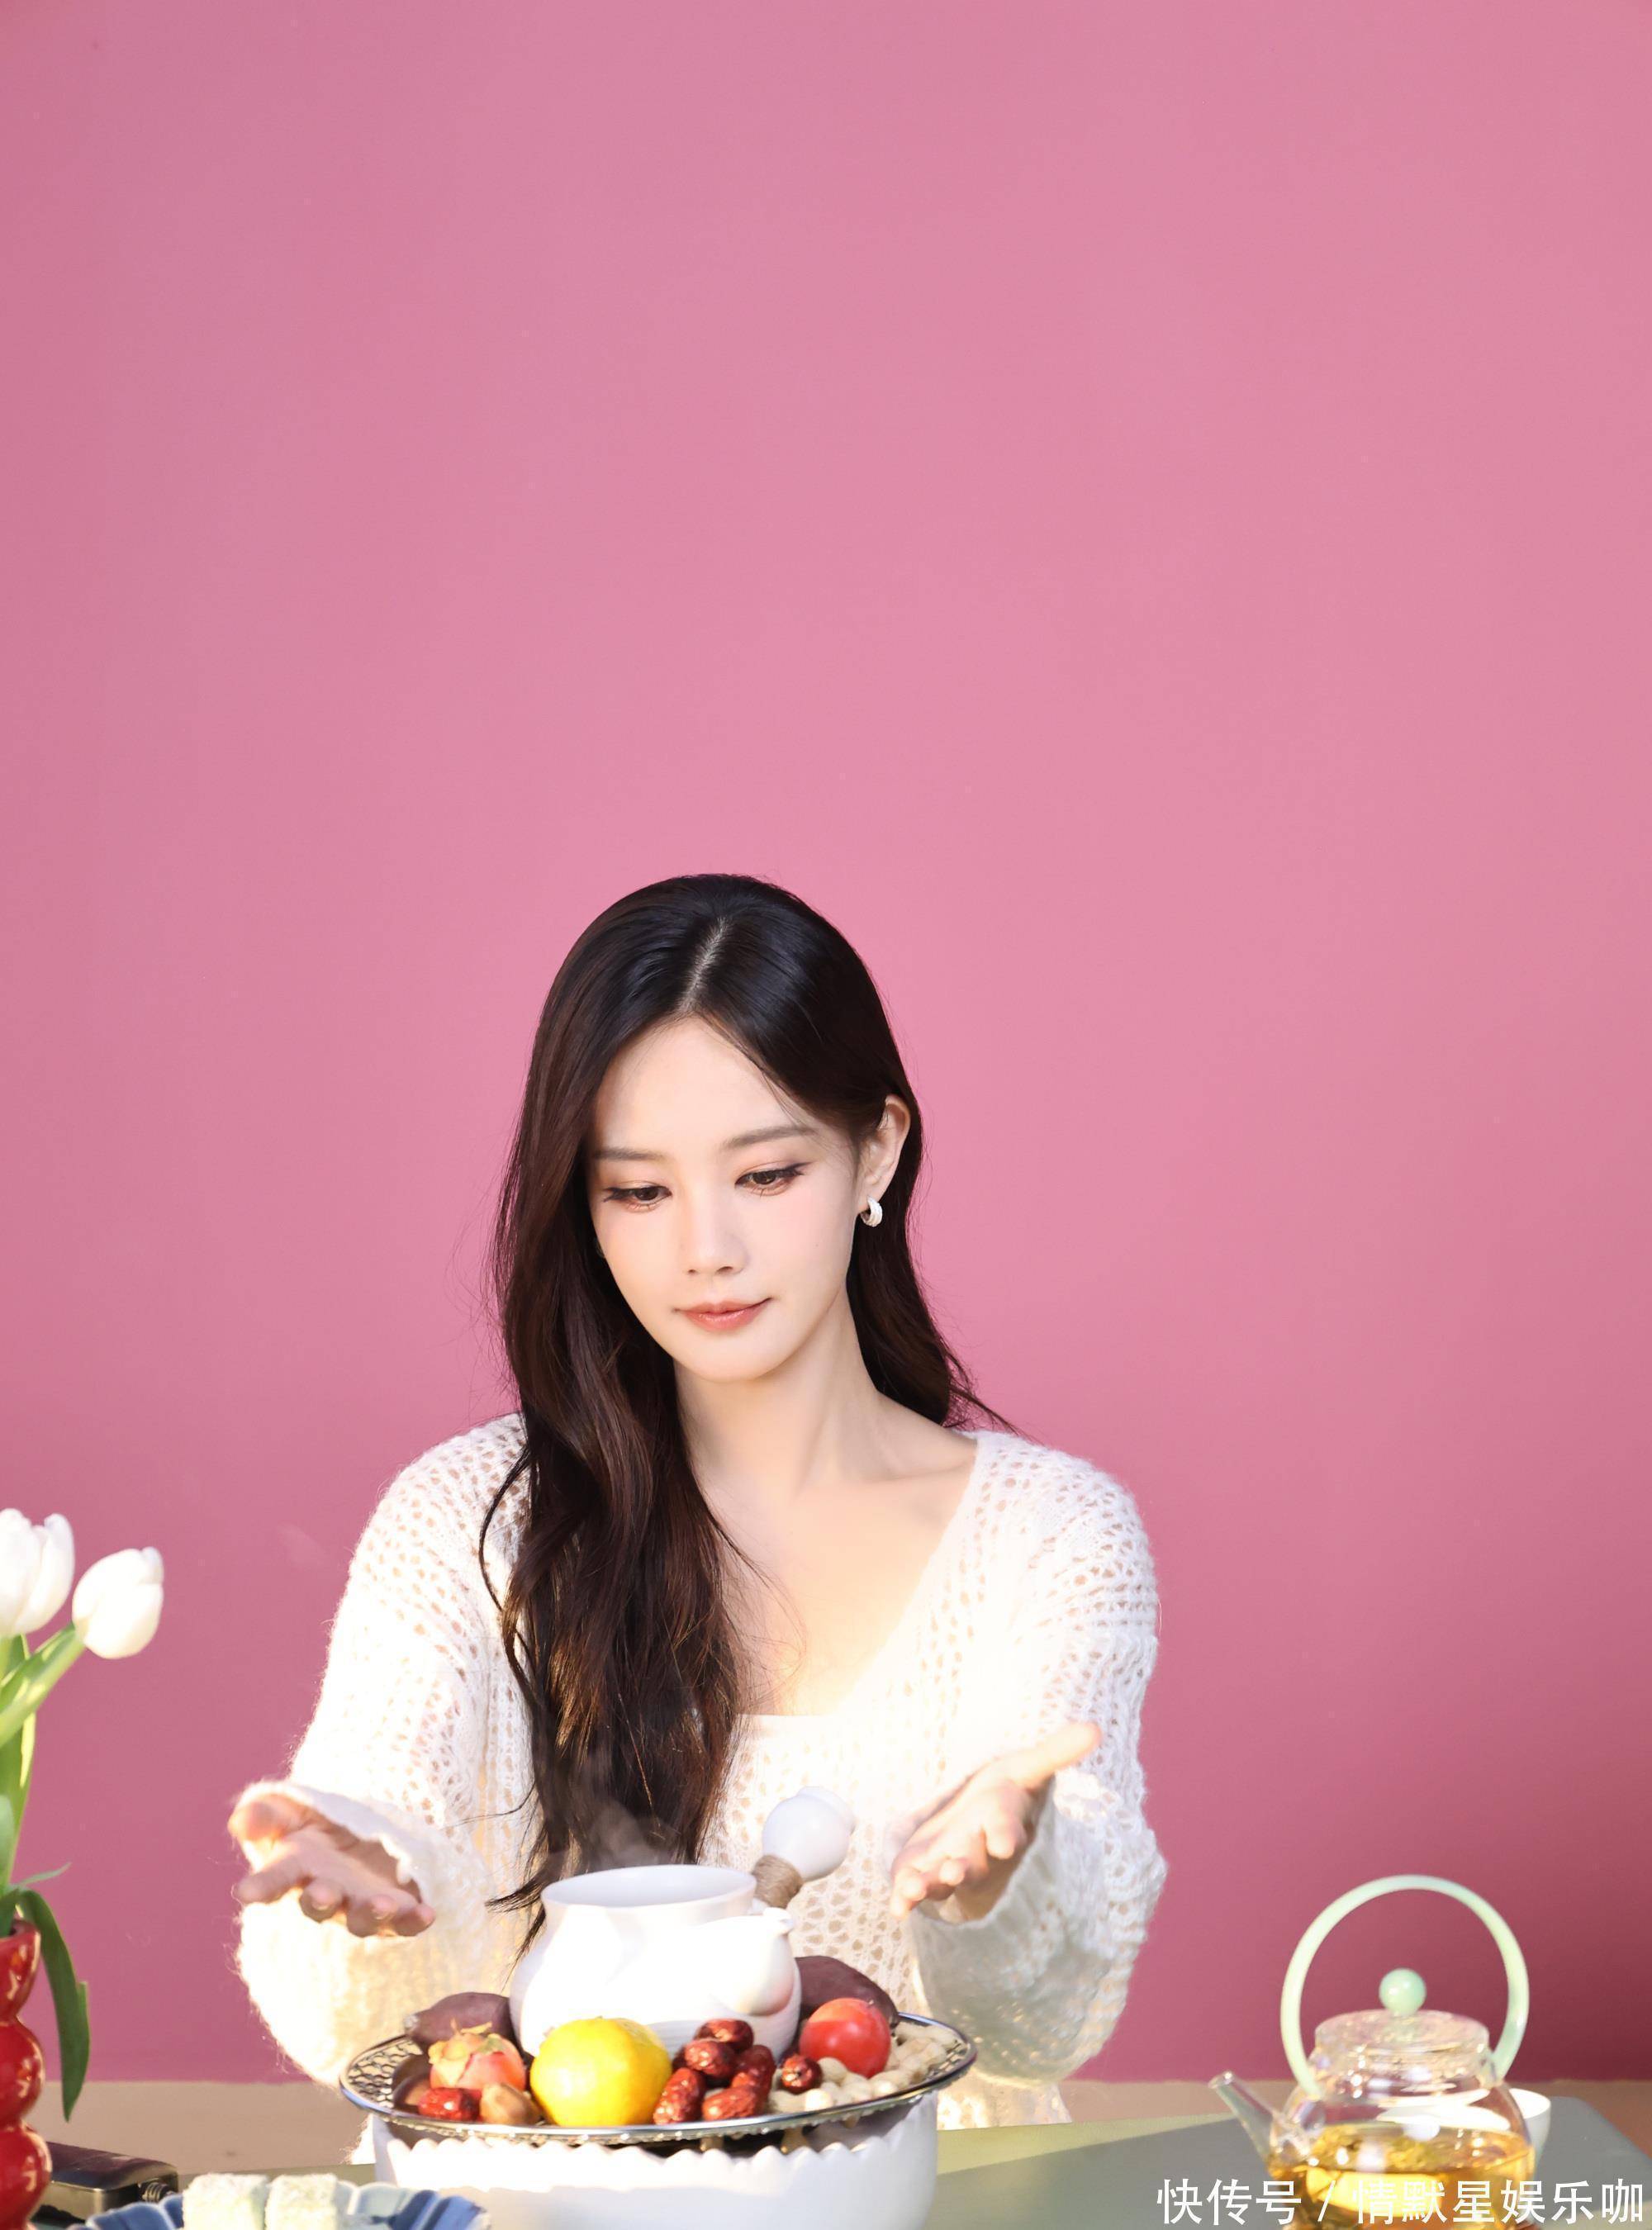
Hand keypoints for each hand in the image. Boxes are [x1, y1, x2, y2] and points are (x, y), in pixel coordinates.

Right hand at [228, 1790, 434, 1937]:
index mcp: (297, 1869)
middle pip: (320, 1903)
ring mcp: (362, 1904)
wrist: (368, 1833)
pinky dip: (414, 1920)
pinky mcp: (397, 1908)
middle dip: (321, 1899)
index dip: (260, 1886)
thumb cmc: (321, 1824)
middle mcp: (328, 1893)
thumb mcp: (294, 1811)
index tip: (245, 1892)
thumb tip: (240, 1821)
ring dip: (373, 1913)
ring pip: (364, 1917)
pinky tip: (428, 1914)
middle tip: (322, 1894)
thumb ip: (267, 1815)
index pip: (274, 1879)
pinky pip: (406, 1921)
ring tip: (385, 1904)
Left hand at [886, 1718, 1100, 1922]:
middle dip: (964, 1868)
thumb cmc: (1000, 1795)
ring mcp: (950, 1867)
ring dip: (930, 1885)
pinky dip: (905, 1899)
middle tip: (954, 1872)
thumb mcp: (1024, 1769)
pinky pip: (914, 1891)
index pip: (1006, 1830)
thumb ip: (1053, 1753)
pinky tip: (897, 1908)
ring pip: (942, 1881)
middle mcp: (978, 1852)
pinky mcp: (924, 1874)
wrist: (973, 1824)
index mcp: (1001, 1824)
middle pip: (973, 1862)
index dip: (1005, 1835)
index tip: (1004, 1843)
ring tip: (914, 1889)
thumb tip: (1095, 1728)